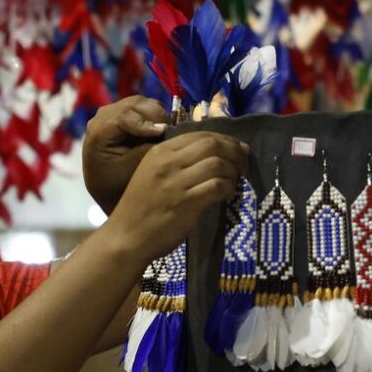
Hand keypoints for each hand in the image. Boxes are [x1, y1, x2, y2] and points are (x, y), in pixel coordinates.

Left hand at [82, 97, 169, 213]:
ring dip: (157, 115)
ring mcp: (113, 112)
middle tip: (172, 132)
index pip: (122, 117)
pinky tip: (163, 131)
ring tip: (169, 132)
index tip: (162, 132)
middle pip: (133, 105)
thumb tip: (166, 133)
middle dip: (155, 116)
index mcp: (97, 132)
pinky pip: (144, 107)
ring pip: (141, 103)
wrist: (107, 187)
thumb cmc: (117, 183)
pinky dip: (156, 115)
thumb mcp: (132, 171)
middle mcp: (102, 117)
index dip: (144, 122)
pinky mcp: (124, 112)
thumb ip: (146, 150)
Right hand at [101, 132, 249, 262]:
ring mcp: (177, 182)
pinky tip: (227, 194)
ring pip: (218, 163)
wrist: (127, 237)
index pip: (200, 134)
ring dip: (233, 171)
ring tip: (235, 181)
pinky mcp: (186, 203)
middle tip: (244, 164)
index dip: (225, 139)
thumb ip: (176, 161)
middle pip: (212, 144)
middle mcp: (168, 162)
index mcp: (160, 151)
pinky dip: (228, 188)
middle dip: (235, 152)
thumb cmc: (141, 208)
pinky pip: (217, 186)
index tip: (238, 150)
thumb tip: (214, 154)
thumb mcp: (152, 174)